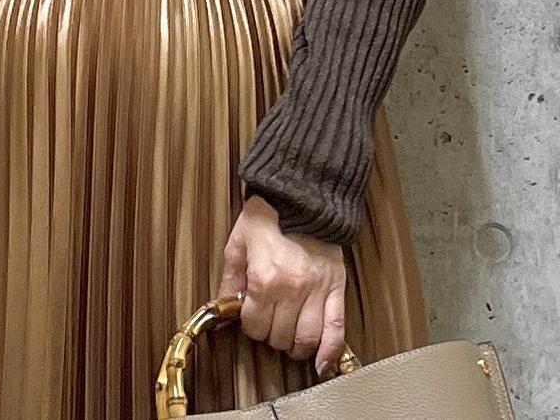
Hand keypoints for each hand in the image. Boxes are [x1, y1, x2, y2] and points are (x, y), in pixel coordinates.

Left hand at [219, 194, 346, 375]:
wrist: (303, 195)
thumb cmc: (270, 214)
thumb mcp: (239, 241)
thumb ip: (231, 277)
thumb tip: (223, 306)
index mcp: (264, 279)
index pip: (255, 326)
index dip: (250, 325)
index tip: (251, 316)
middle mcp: (291, 290)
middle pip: (280, 337)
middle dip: (271, 335)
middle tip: (270, 322)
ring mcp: (316, 290)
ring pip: (306, 340)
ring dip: (296, 346)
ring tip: (291, 337)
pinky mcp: (336, 287)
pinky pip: (336, 329)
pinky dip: (330, 351)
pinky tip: (323, 363)